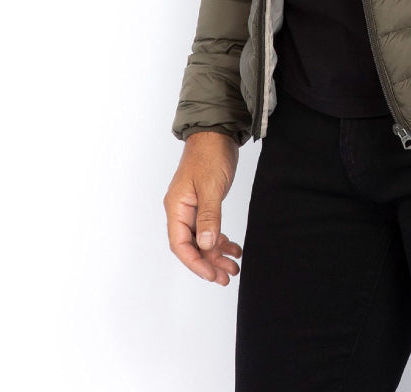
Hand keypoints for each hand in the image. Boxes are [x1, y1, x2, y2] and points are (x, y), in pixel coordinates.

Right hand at [164, 131, 242, 284]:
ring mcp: (192, 208)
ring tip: (233, 267)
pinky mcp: (204, 204)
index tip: (212, 275)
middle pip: (192, 246)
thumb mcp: (211, 187)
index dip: (195, 263)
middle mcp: (181, 210)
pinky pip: (210, 229)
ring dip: (216, 254)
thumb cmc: (210, 155)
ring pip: (202, 239)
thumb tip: (206, 246)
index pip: (180, 244)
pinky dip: (221, 240)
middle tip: (227, 277)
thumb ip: (209, 217)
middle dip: (208, 263)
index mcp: (176, 207)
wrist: (216, 133)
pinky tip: (234, 247)